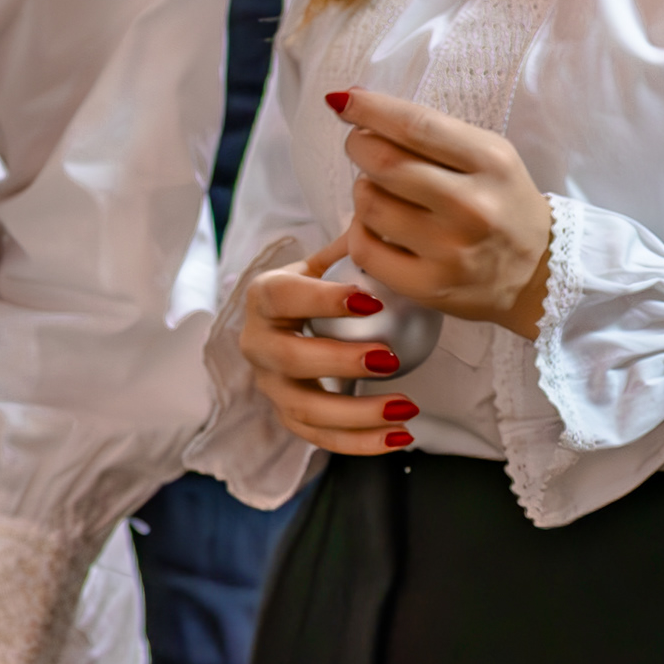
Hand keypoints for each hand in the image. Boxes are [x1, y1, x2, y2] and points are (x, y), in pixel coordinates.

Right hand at [234, 248, 418, 457]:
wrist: (285, 324)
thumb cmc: (315, 290)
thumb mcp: (325, 262)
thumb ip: (352, 247)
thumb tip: (387, 220)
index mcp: (263, 297)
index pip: (283, 297)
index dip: (322, 299)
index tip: (371, 299)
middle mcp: (257, 344)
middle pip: (289, 359)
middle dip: (339, 362)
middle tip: (389, 359)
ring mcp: (270, 385)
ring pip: (305, 408)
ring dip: (357, 412)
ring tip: (406, 407)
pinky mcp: (286, 416)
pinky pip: (320, 438)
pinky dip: (361, 443)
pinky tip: (401, 438)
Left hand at [326, 89, 556, 336]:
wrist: (539, 272)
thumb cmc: (503, 203)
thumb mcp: (488, 157)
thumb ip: (433, 133)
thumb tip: (355, 103)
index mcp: (490, 162)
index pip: (416, 126)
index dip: (369, 109)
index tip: (343, 100)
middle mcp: (473, 206)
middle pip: (384, 164)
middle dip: (358, 146)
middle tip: (360, 146)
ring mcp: (450, 251)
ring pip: (370, 205)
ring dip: (361, 190)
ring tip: (380, 191)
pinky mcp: (430, 287)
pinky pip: (365, 250)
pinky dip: (357, 232)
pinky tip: (374, 227)